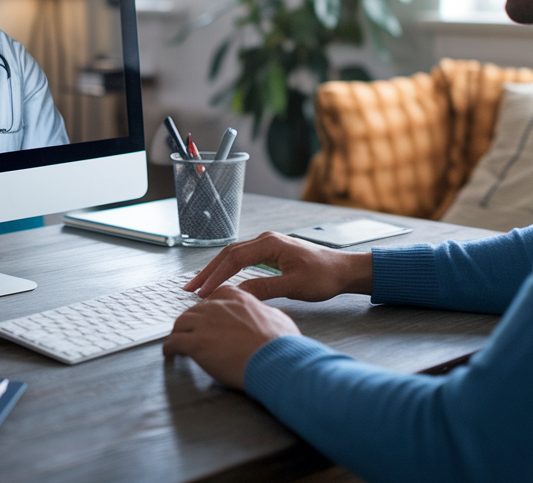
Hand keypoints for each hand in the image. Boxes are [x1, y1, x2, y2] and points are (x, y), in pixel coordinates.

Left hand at [162, 286, 299, 388]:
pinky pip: (173, 342)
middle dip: (192, 322)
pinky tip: (171, 355)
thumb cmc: (281, 344)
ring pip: (180, 323)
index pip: (214, 296)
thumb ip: (264, 313)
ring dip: (179, 333)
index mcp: (237, 298)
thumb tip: (265, 316)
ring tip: (178, 343)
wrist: (276, 360)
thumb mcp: (277, 318)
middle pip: (194, 310)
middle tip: (191, 333)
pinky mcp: (196, 343)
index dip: (208, 308)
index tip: (206, 316)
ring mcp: (204, 323)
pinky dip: (170, 349)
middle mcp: (217, 306)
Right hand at [184, 231, 372, 301]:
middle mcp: (265, 240)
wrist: (343, 270)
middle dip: (208, 272)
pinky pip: (241, 260)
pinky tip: (220, 281)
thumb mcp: (295, 285)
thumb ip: (265, 288)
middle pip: (228, 254)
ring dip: (215, 271)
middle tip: (190, 289)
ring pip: (233, 256)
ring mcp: (266, 245)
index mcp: (270, 243)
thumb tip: (237, 293)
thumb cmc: (323, 276)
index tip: (203, 292)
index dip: (216, 276)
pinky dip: (227, 270)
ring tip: (199, 286)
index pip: (234, 259)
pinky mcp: (269, 253)